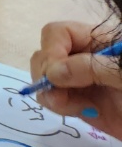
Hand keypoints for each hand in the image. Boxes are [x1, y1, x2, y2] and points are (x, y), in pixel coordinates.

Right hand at [31, 20, 121, 138]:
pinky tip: (81, 112)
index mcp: (101, 41)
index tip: (57, 75)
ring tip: (75, 107)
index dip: (52, 50)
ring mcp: (83, 81)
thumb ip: (93, 68)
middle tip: (61, 94)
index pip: (58, 33)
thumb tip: (53, 73)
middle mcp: (87, 58)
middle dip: (47, 73)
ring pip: (45, 78)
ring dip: (51, 93)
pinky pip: (54, 99)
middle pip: (47, 54)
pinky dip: (58, 106)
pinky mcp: (83, 104)